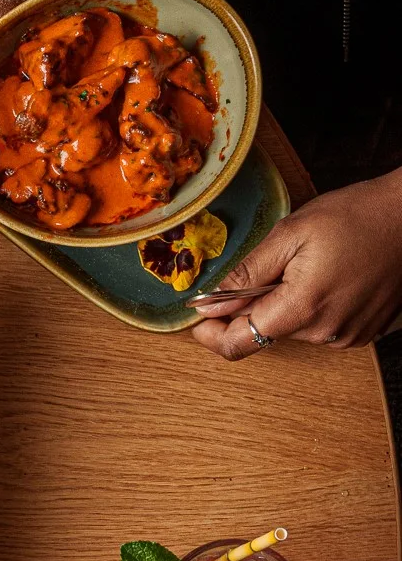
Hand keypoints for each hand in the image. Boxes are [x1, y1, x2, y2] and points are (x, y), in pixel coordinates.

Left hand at [191, 167, 401, 357]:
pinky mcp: (361, 333)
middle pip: (263, 332)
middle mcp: (325, 332)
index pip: (237, 344)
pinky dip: (310, 306)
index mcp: (302, 309)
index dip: (210, 333)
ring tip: (310, 266)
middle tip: (273, 266)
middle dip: (253, 305)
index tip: (198, 317)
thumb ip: (244, 276)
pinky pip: (317, 327)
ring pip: (290, 328)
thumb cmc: (356, 216)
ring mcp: (347, 337)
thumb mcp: (289, 235)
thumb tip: (207, 305)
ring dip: (284, 303)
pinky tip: (328, 278)